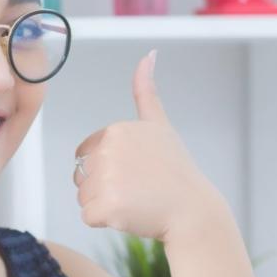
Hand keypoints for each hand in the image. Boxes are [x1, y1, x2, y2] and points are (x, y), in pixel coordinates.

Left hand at [73, 50, 221, 242]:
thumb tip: (149, 54)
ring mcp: (107, 179)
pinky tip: (131, 214)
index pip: (87, 155)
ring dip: (105, 204)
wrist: (193, 211)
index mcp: (116, 130)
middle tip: (138, 188)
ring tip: (137, 201)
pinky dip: (106, 221)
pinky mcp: (107, 206)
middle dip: (105, 187)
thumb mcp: (160, 125)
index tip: (136, 171)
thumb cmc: (175, 171)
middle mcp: (109, 151)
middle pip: (83, 176)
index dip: (108, 168)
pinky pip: (89, 216)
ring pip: (84, 197)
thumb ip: (146, 91)